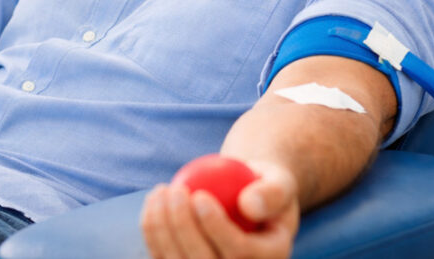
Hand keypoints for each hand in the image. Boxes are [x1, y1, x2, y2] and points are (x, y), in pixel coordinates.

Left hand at [141, 160, 299, 258]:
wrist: (248, 201)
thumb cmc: (264, 187)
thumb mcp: (280, 182)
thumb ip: (272, 193)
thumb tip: (248, 205)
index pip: (239, 251)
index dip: (216, 226)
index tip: (199, 194)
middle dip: (184, 226)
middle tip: (176, 190)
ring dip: (162, 227)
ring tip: (162, 191)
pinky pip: (163, 256)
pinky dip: (153, 231)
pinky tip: (153, 201)